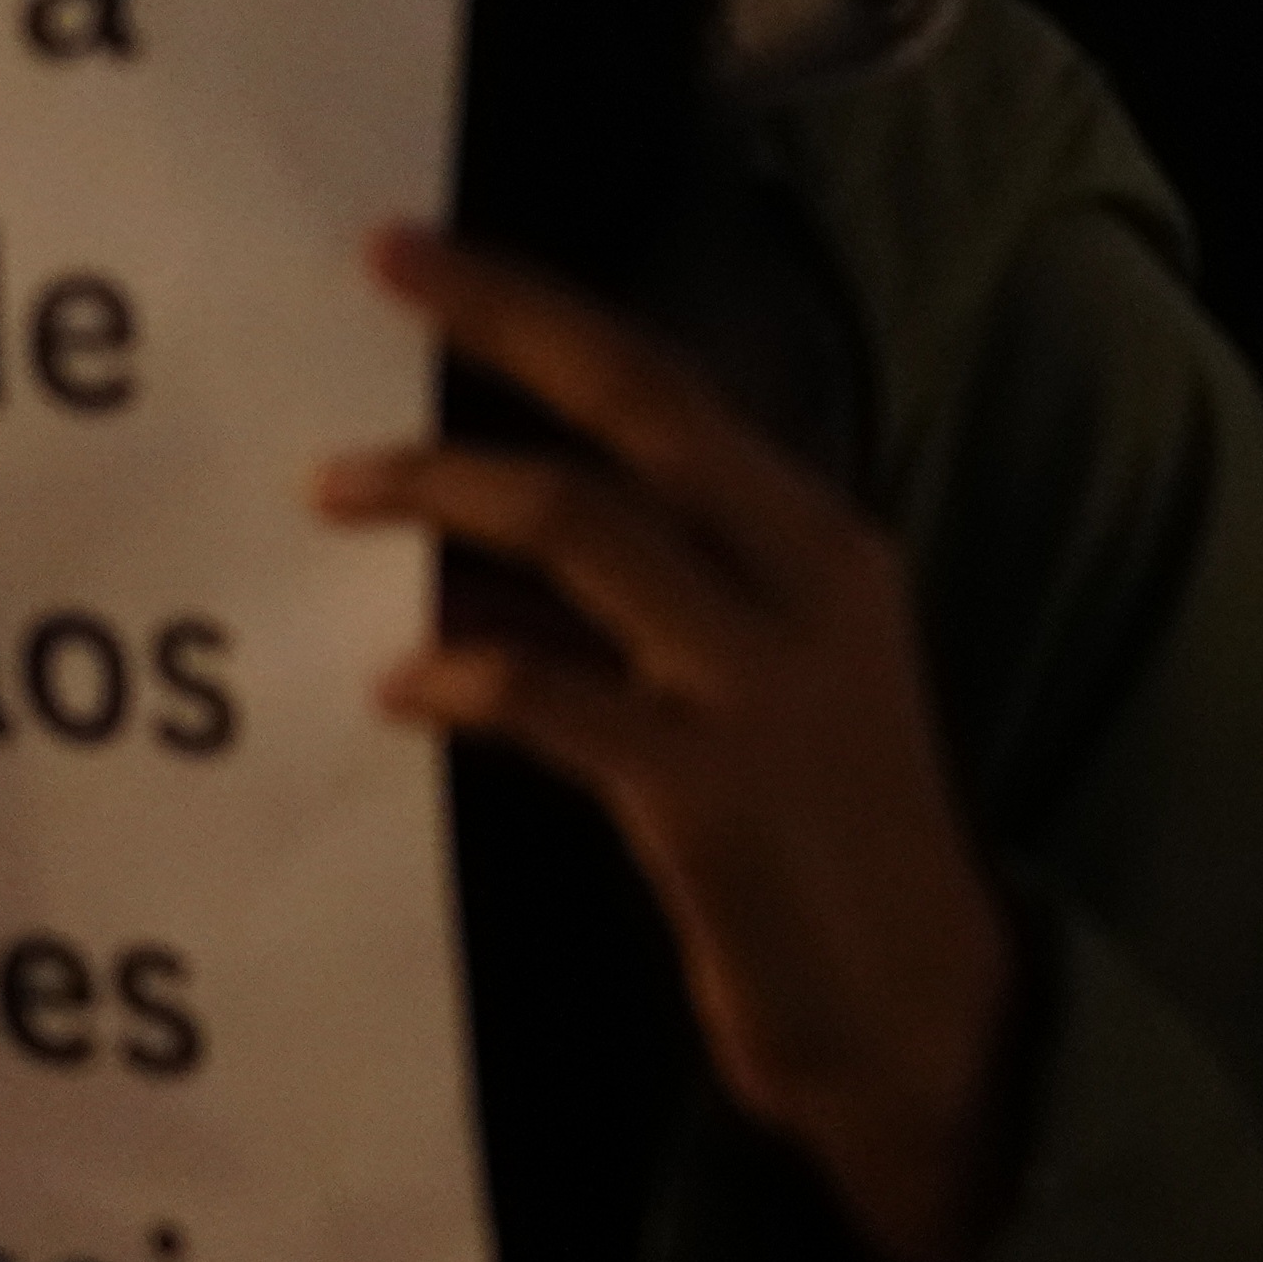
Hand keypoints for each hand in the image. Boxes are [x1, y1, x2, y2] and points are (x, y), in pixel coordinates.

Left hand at [326, 226, 1017, 1261]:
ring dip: (450, 497)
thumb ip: (617, 622)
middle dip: (505, 327)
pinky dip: (468, 676)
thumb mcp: (739, 698)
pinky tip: (401, 689)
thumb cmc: (822, 846)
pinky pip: (558, 697)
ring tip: (339, 494)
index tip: (416, 251)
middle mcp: (809, 580)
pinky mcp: (709, 791)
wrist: (924, 1010)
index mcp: (825, 542)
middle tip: (385, 269)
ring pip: (591, 530)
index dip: (543, 311)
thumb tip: (455, 572)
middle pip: (643, 411)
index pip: (674, 388)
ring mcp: (763, 681)